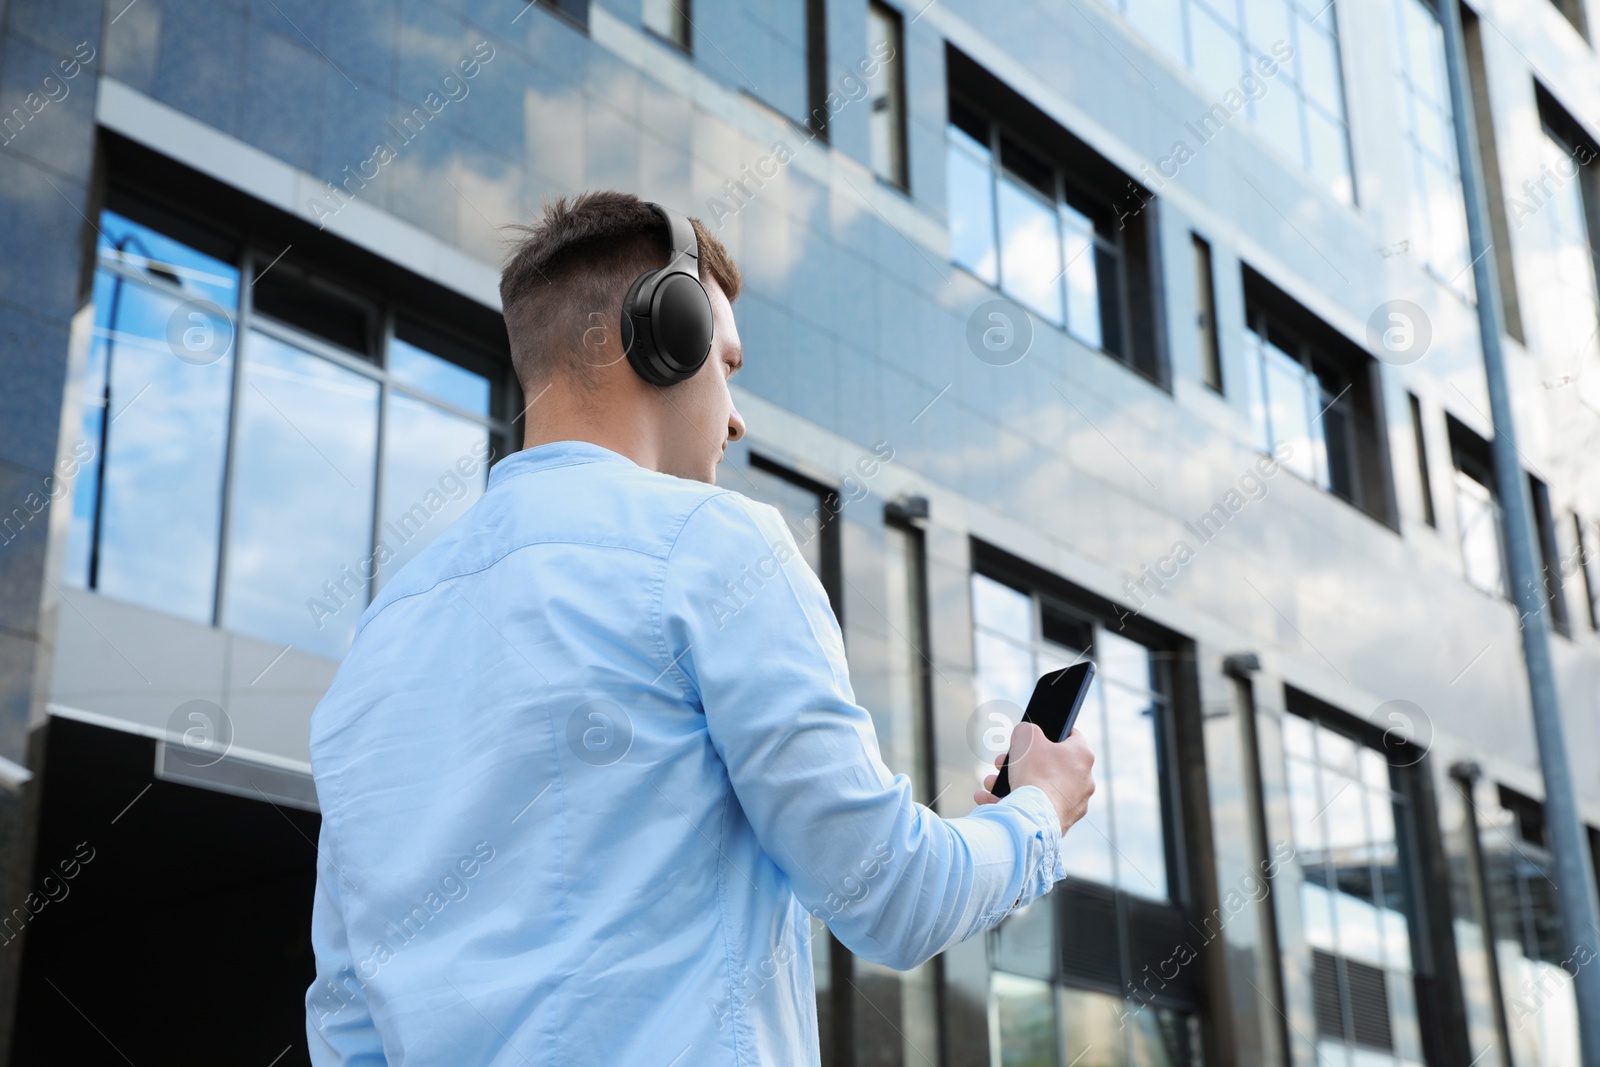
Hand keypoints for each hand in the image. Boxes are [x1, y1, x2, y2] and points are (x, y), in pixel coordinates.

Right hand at [972, 723, 1094, 834]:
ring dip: (1014, 784)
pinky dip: (1015, 804)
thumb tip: (1024, 735)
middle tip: (1004, 763)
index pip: (1072, 735)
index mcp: (1082, 756)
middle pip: (1050, 764)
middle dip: (1022, 762)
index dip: (1052, 732)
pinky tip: (990, 800)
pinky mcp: (1061, 822)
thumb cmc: (1035, 774)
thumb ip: (1026, 730)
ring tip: (992, 784)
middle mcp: (1084, 781)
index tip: (1036, 735)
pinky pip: (1036, 809)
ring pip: (1040, 788)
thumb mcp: (1026, 737)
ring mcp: (1074, 804)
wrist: (1033, 817)